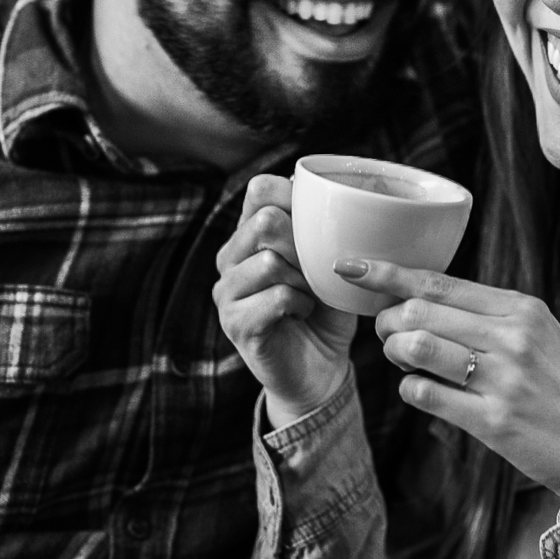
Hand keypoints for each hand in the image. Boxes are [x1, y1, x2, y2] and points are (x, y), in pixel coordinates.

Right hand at [214, 174, 356, 427]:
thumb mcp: (329, 263)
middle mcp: (230, 258)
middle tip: (316, 270)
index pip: (260, 189)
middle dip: (303, 243)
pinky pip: (276, 296)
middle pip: (265, 220)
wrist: (320, 369)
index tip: (320, 223)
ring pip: (270, 260)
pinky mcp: (235, 323)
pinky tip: (303, 312)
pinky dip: (300, 303)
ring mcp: (226, 291)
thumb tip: (332, 194)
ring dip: (304, 279)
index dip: (294, 197)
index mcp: (249, 235)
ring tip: (310, 295)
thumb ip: (321, 230)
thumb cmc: (326, 310)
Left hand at [335, 257, 559, 504]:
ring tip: (404, 362)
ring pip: (416, 347)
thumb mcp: (540, 336)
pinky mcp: (494, 421)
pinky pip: (424, 394)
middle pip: (419, 312)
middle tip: (389, 336)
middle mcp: (513, 337)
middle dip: (388, 323)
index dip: (387, 273)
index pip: (439, 282)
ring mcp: (504, 379)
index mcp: (522, 308)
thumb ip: (488, 316)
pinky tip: (424, 391)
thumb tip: (420, 301)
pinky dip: (411, 389)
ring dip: (395, 354)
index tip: (350, 266)